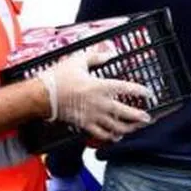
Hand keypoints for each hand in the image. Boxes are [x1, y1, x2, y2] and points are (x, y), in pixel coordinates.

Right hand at [39, 51, 154, 142]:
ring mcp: (93, 116)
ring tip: (136, 128)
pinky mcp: (85, 124)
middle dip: (139, 117)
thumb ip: (95, 56)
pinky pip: (101, 134)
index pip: (127, 89)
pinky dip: (111, 136)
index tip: (147, 93)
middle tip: (147, 117)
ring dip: (129, 128)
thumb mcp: (78, 61)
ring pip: (116, 126)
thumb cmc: (58, 78)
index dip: (140, 91)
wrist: (43, 95)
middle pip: (126, 113)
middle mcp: (100, 103)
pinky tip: (116, 136)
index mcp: (100, 86)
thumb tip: (108, 53)